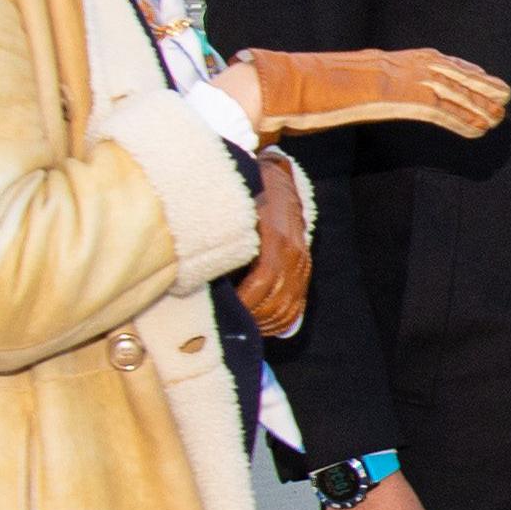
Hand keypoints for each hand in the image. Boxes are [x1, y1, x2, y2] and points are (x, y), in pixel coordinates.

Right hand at [226, 48, 510, 139]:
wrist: (282, 85)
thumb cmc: (299, 89)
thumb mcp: (335, 84)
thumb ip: (354, 87)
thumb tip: (353, 95)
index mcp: (382, 58)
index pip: (431, 59)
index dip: (460, 69)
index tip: (481, 76)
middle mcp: (393, 63)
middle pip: (448, 71)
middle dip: (478, 84)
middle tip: (505, 96)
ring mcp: (394, 78)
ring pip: (449, 90)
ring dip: (477, 104)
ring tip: (499, 117)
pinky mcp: (392, 98)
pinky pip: (435, 110)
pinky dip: (459, 120)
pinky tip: (476, 131)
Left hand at [234, 157, 311, 337]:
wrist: (276, 183)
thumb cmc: (246, 200)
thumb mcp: (233, 217)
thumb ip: (224, 246)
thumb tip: (206, 278)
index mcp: (276, 238)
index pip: (264, 281)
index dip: (246, 301)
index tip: (228, 310)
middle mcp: (294, 253)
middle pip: (277, 300)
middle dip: (254, 316)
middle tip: (233, 323)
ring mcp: (303, 263)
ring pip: (288, 307)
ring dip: (267, 323)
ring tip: (246, 326)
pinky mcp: (304, 271)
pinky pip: (297, 306)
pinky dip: (281, 321)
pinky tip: (264, 326)